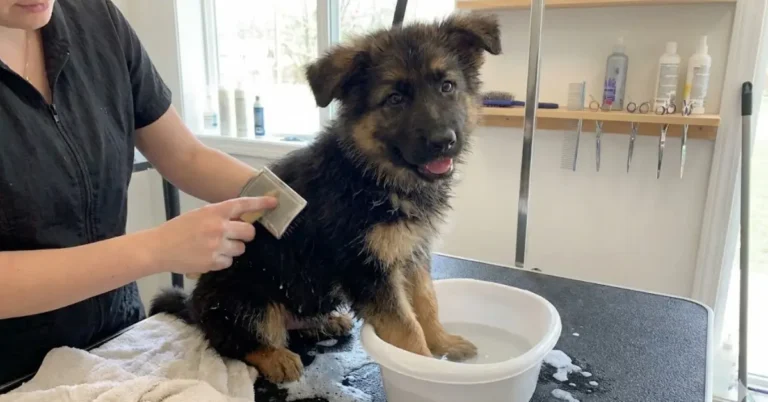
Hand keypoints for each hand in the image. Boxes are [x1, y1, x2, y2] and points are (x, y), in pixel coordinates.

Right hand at [146, 196, 277, 274]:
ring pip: (241, 248)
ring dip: (233, 248)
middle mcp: (219, 227)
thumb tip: (242, 219)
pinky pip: (229, 261)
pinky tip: (208, 256)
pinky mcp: (214, 262)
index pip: (243, 204)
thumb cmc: (179, 230)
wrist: (158, 248)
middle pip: (249, 232)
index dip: (261, 203)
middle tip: (237, 235)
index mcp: (214, 211)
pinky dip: (222, 260)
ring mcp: (217, 246)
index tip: (274, 202)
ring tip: (216, 247)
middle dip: (245, 234)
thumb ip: (220, 216)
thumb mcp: (200, 215)